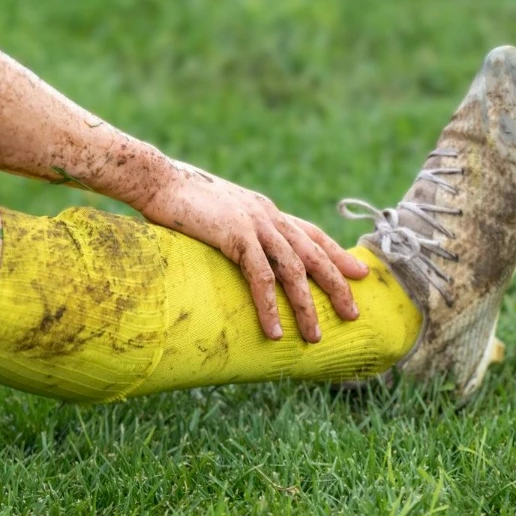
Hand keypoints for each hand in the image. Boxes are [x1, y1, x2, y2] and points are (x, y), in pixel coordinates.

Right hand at [138, 160, 368, 341]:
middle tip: (354, 313)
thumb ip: (236, 230)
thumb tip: (239, 250)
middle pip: (313, 254)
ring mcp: (254, 224)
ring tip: (314, 336)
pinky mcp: (235, 235)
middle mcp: (267, 215)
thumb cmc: (179, 199)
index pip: (312, 233)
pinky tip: (275, 330)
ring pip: (293, 270)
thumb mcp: (218, 213)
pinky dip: (270, 306)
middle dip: (337, 285)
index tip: (359, 272)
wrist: (155, 178)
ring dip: (306, 306)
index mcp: (265, 210)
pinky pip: (260, 277)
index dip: (337, 254)